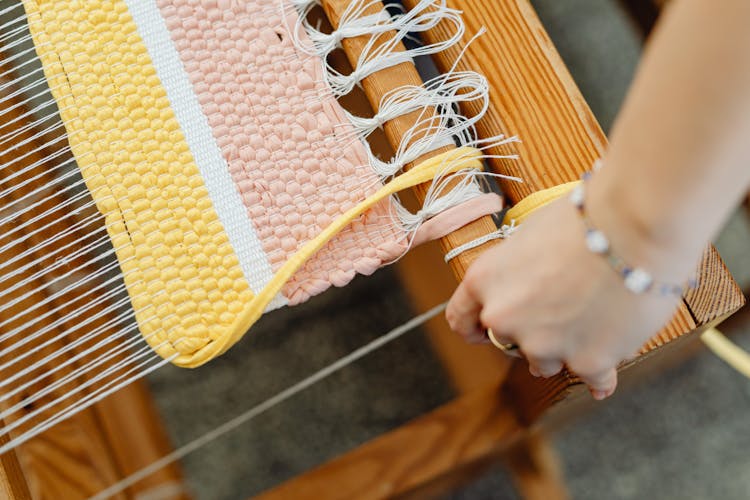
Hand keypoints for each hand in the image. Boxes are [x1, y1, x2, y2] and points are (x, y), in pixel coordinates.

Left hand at [445, 197, 681, 399]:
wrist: (634, 223)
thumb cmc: (585, 218)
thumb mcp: (532, 234)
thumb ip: (518, 270)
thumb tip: (527, 284)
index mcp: (485, 281)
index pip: (462, 319)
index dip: (474, 327)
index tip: (482, 333)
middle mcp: (505, 317)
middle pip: (508, 342)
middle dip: (530, 332)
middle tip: (562, 310)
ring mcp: (544, 344)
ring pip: (547, 362)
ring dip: (565, 348)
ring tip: (594, 318)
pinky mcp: (587, 362)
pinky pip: (592, 377)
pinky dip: (601, 370)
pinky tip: (610, 354)